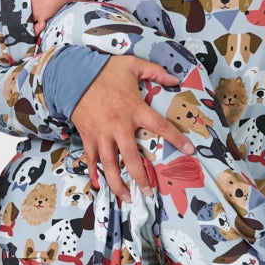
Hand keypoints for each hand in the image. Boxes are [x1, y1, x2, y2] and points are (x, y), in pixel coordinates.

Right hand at [70, 57, 191, 200]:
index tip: (190, 151)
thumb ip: (156, 72)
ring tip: (126, 198)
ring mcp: (101, 134)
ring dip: (117, 184)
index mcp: (134, 110)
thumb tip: (175, 80)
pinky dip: (94, 173)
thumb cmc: (104, 70)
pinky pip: (91, 159)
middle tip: (149, 193)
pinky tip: (99, 186)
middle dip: (141, 178)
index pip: (161, 127)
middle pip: (131, 158)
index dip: (177, 139)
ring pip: (109, 165)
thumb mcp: (133, 65)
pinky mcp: (88, 136)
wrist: (73, 74)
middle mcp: (118, 126)